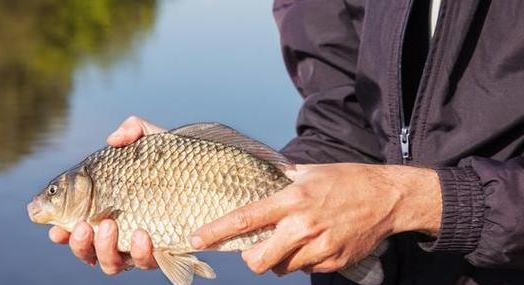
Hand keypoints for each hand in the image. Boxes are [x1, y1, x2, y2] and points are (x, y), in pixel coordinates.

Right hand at [48, 116, 164, 273]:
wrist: (215, 177)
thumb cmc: (177, 161)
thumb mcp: (154, 140)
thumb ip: (133, 130)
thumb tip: (113, 139)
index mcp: (107, 209)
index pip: (77, 225)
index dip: (62, 231)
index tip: (55, 228)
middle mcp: (120, 232)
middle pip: (88, 250)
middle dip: (79, 243)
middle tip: (81, 226)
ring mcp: (140, 246)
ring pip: (112, 263)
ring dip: (104, 248)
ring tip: (110, 225)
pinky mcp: (164, 253)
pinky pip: (147, 263)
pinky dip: (141, 253)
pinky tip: (143, 235)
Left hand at [190, 163, 440, 274]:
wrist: (388, 197)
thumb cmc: (346, 180)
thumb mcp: (310, 171)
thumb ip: (281, 180)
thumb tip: (257, 179)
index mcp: (292, 200)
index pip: (246, 218)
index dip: (217, 231)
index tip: (196, 238)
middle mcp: (303, 226)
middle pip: (259, 260)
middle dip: (251, 258)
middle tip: (255, 249)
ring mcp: (320, 247)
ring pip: (282, 268)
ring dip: (279, 259)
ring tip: (293, 240)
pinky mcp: (333, 261)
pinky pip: (306, 270)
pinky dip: (303, 261)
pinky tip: (315, 243)